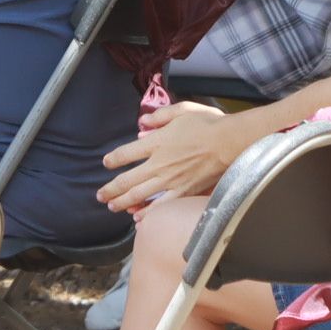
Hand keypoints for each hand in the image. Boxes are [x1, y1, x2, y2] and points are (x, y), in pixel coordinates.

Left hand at [100, 101, 261, 211]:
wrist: (230, 143)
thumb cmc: (208, 124)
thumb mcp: (182, 110)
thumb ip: (160, 116)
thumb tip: (143, 121)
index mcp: (156, 142)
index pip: (125, 153)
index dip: (113, 159)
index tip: (106, 163)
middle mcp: (158, 164)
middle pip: (127, 180)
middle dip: (110, 189)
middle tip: (100, 195)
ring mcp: (170, 181)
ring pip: (139, 196)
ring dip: (122, 203)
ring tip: (112, 207)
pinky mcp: (183, 192)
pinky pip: (161, 207)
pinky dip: (147, 214)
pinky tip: (138, 219)